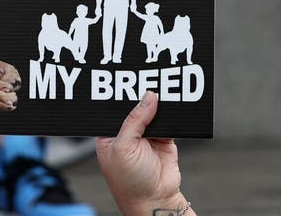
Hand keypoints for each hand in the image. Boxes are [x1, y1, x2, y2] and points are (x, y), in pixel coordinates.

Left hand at [96, 92, 189, 213]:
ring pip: (152, 113)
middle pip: (134, 108)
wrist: (156, 201)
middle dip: (140, 97)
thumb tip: (148, 97)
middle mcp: (127, 134)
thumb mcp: (124, 147)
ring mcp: (146, 137)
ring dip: (157, 105)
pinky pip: (168, 122)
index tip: (125, 80)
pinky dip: (171, 115)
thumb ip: (135, 120)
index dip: (118, 95)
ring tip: (161, 90)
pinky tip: (172, 105)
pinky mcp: (164, 140)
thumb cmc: (130, 182)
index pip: (112, 108)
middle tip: (146, 80)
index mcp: (109, 135)